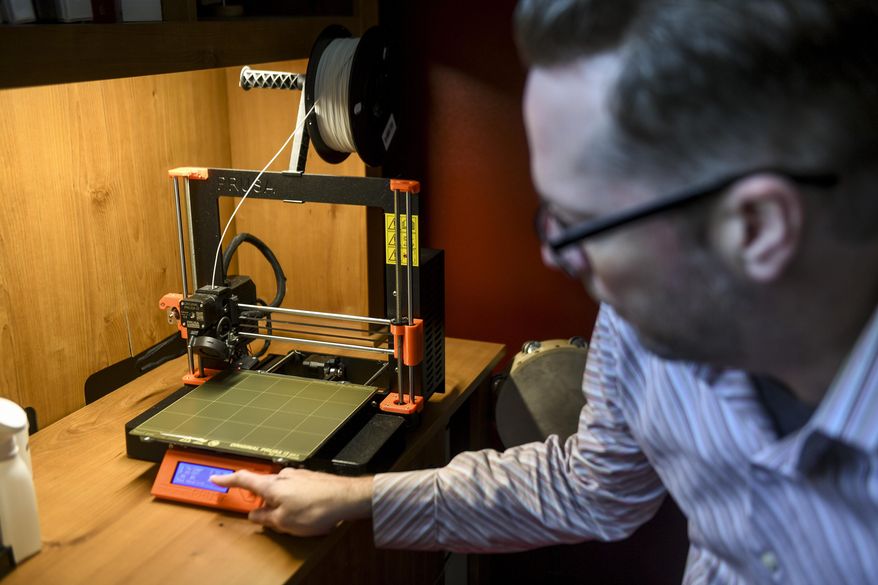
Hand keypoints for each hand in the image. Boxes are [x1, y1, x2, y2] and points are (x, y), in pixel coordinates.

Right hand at [210, 468, 372, 535]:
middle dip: (258, 498)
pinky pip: (294, 489)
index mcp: (271, 485)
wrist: (346, 498)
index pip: (243, 479)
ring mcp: (298, 475)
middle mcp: (283, 475)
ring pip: (280, 488)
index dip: (227, 479)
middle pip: (262, 484)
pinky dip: (292, 499)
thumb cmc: (316, 509)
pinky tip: (302, 510)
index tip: (215, 478)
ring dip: (278, 501)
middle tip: (258, 512)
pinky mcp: (311, 478)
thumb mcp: (284, 522)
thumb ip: (266, 518)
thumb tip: (255, 516)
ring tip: (288, 517)